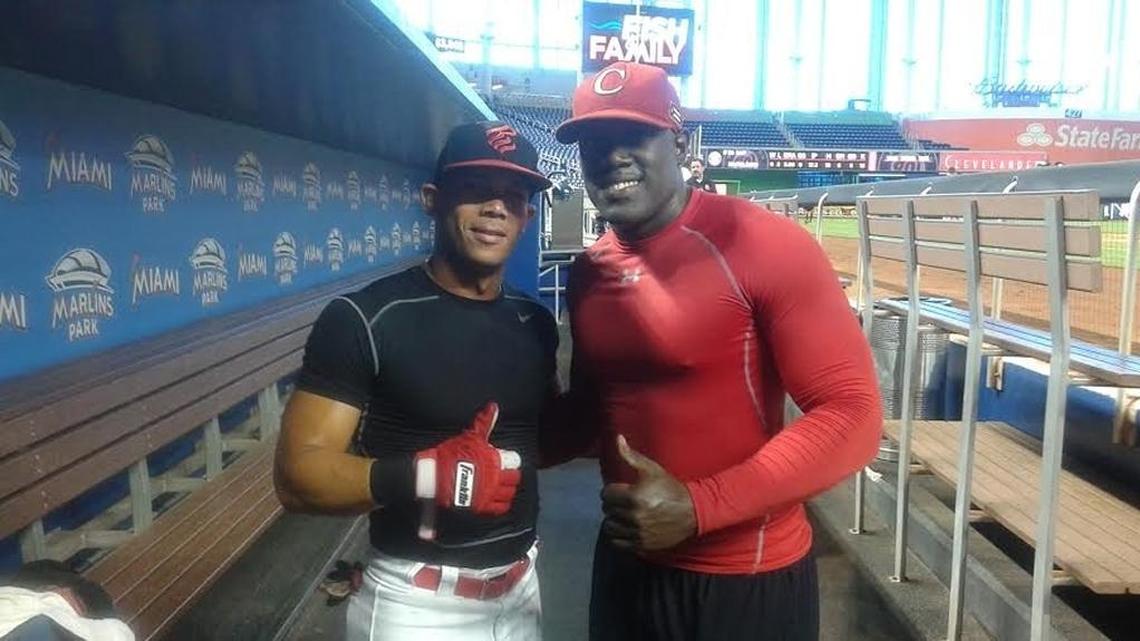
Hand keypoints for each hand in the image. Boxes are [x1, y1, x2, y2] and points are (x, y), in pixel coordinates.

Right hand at [415, 402, 521, 517]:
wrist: (432, 477)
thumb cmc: (450, 455)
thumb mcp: (469, 436)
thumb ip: (484, 423)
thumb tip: (493, 406)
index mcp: (495, 460)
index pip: (515, 461)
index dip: (510, 460)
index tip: (503, 461)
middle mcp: (495, 479)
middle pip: (514, 479)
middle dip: (509, 475)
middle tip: (501, 473)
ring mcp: (489, 494)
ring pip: (509, 494)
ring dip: (506, 490)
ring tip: (498, 487)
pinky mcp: (481, 507)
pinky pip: (499, 508)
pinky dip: (499, 504)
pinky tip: (494, 499)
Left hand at [601, 435, 696, 550]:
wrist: (692, 512)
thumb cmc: (670, 488)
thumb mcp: (652, 469)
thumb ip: (631, 456)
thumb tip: (617, 438)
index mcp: (634, 497)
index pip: (606, 494)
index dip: (612, 490)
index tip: (620, 490)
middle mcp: (633, 516)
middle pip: (607, 510)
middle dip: (612, 504)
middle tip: (622, 501)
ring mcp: (637, 533)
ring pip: (609, 527)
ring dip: (613, 520)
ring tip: (623, 514)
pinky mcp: (641, 545)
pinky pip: (617, 542)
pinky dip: (619, 535)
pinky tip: (626, 527)